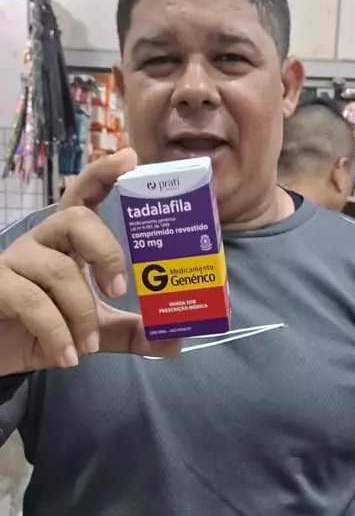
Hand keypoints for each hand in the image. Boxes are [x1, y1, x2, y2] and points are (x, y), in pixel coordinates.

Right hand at [0, 149, 180, 375]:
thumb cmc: (45, 328)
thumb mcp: (95, 332)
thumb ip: (131, 333)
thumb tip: (176, 341)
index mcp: (68, 243)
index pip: (83, 196)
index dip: (103, 174)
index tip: (129, 159)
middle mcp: (42, 242)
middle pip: (74, 219)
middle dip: (105, 251)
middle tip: (120, 290)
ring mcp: (16, 262)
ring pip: (58, 271)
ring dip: (82, 314)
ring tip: (89, 347)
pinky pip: (32, 302)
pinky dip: (57, 333)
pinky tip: (68, 357)